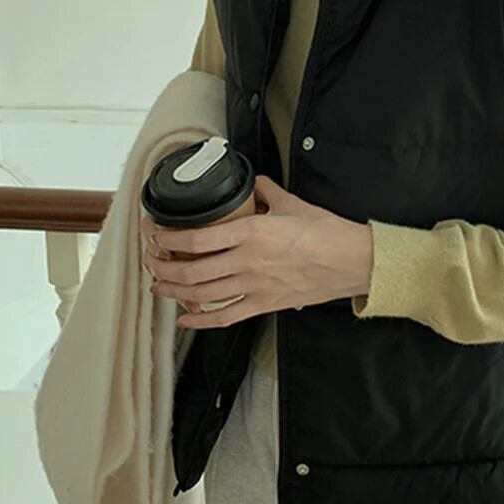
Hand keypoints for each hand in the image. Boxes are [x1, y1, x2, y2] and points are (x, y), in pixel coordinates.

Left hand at [141, 175, 372, 328]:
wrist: (353, 262)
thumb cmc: (327, 234)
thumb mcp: (293, 203)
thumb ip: (266, 191)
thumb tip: (254, 183)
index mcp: (252, 232)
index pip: (196, 238)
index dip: (167, 238)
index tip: (155, 233)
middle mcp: (247, 262)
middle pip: (191, 270)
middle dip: (162, 266)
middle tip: (150, 259)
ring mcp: (254, 286)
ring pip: (201, 294)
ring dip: (173, 291)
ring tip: (158, 285)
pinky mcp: (264, 304)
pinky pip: (225, 316)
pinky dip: (200, 320)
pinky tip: (185, 318)